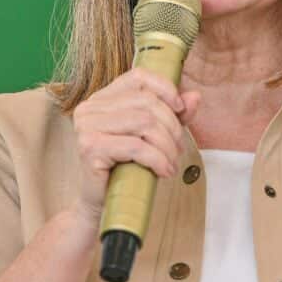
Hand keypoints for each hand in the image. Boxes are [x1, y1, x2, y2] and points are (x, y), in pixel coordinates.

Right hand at [69, 68, 199, 231]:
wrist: (103, 205)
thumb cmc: (127, 168)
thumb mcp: (155, 136)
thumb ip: (174, 115)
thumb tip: (194, 96)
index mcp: (103, 97)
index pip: (138, 76)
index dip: (165, 89)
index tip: (181, 110)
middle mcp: (90, 107)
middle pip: (146, 102)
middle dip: (171, 127)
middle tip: (177, 150)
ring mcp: (87, 126)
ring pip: (144, 122)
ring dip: (167, 146)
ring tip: (171, 162)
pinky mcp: (90, 148)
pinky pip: (136, 147)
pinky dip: (157, 159)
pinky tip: (163, 172)